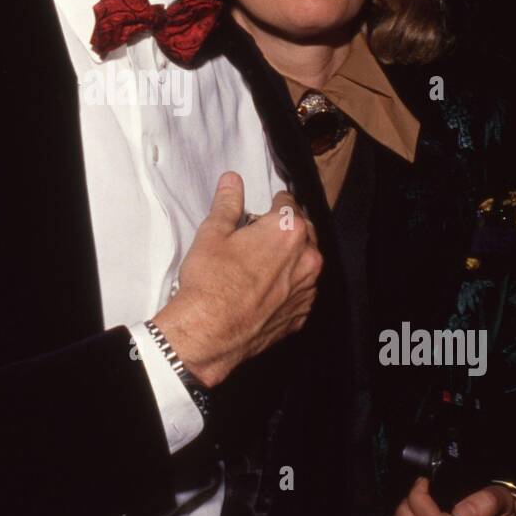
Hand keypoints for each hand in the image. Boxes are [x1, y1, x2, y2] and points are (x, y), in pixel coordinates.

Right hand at [152, 170, 321, 388]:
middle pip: (303, 232)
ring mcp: (307, 290)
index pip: (289, 203)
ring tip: (259, 265)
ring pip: (305, 263)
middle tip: (259, 237)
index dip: (274, 204)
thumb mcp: (213, 233)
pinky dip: (288, 286)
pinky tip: (264, 289)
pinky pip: (300, 291)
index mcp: (288, 231)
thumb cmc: (210, 283)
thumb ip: (228, 203)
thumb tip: (232, 181)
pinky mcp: (301, 315)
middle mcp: (306, 259)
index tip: (266, 208)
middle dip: (285, 231)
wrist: (209, 333)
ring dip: (290, 259)